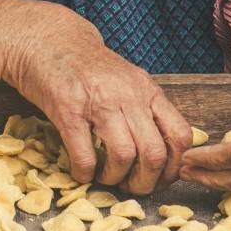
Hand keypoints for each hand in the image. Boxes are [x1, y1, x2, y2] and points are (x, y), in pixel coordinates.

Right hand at [0, 5, 192, 194]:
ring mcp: (98, 103)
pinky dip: (85, 174)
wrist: (50, 42)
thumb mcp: (129, 82)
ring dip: (115, 179)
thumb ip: (148, 110)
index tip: (161, 178)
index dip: (175, 166)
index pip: (180, 135)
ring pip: (124, 156)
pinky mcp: (68, 111)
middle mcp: (128, 96)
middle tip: (133, 187)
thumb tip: (166, 152)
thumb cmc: (91, 69)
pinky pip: (85, 156)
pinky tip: (82, 172)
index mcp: (148, 91)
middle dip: (146, 182)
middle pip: (155, 153)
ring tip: (106, 178)